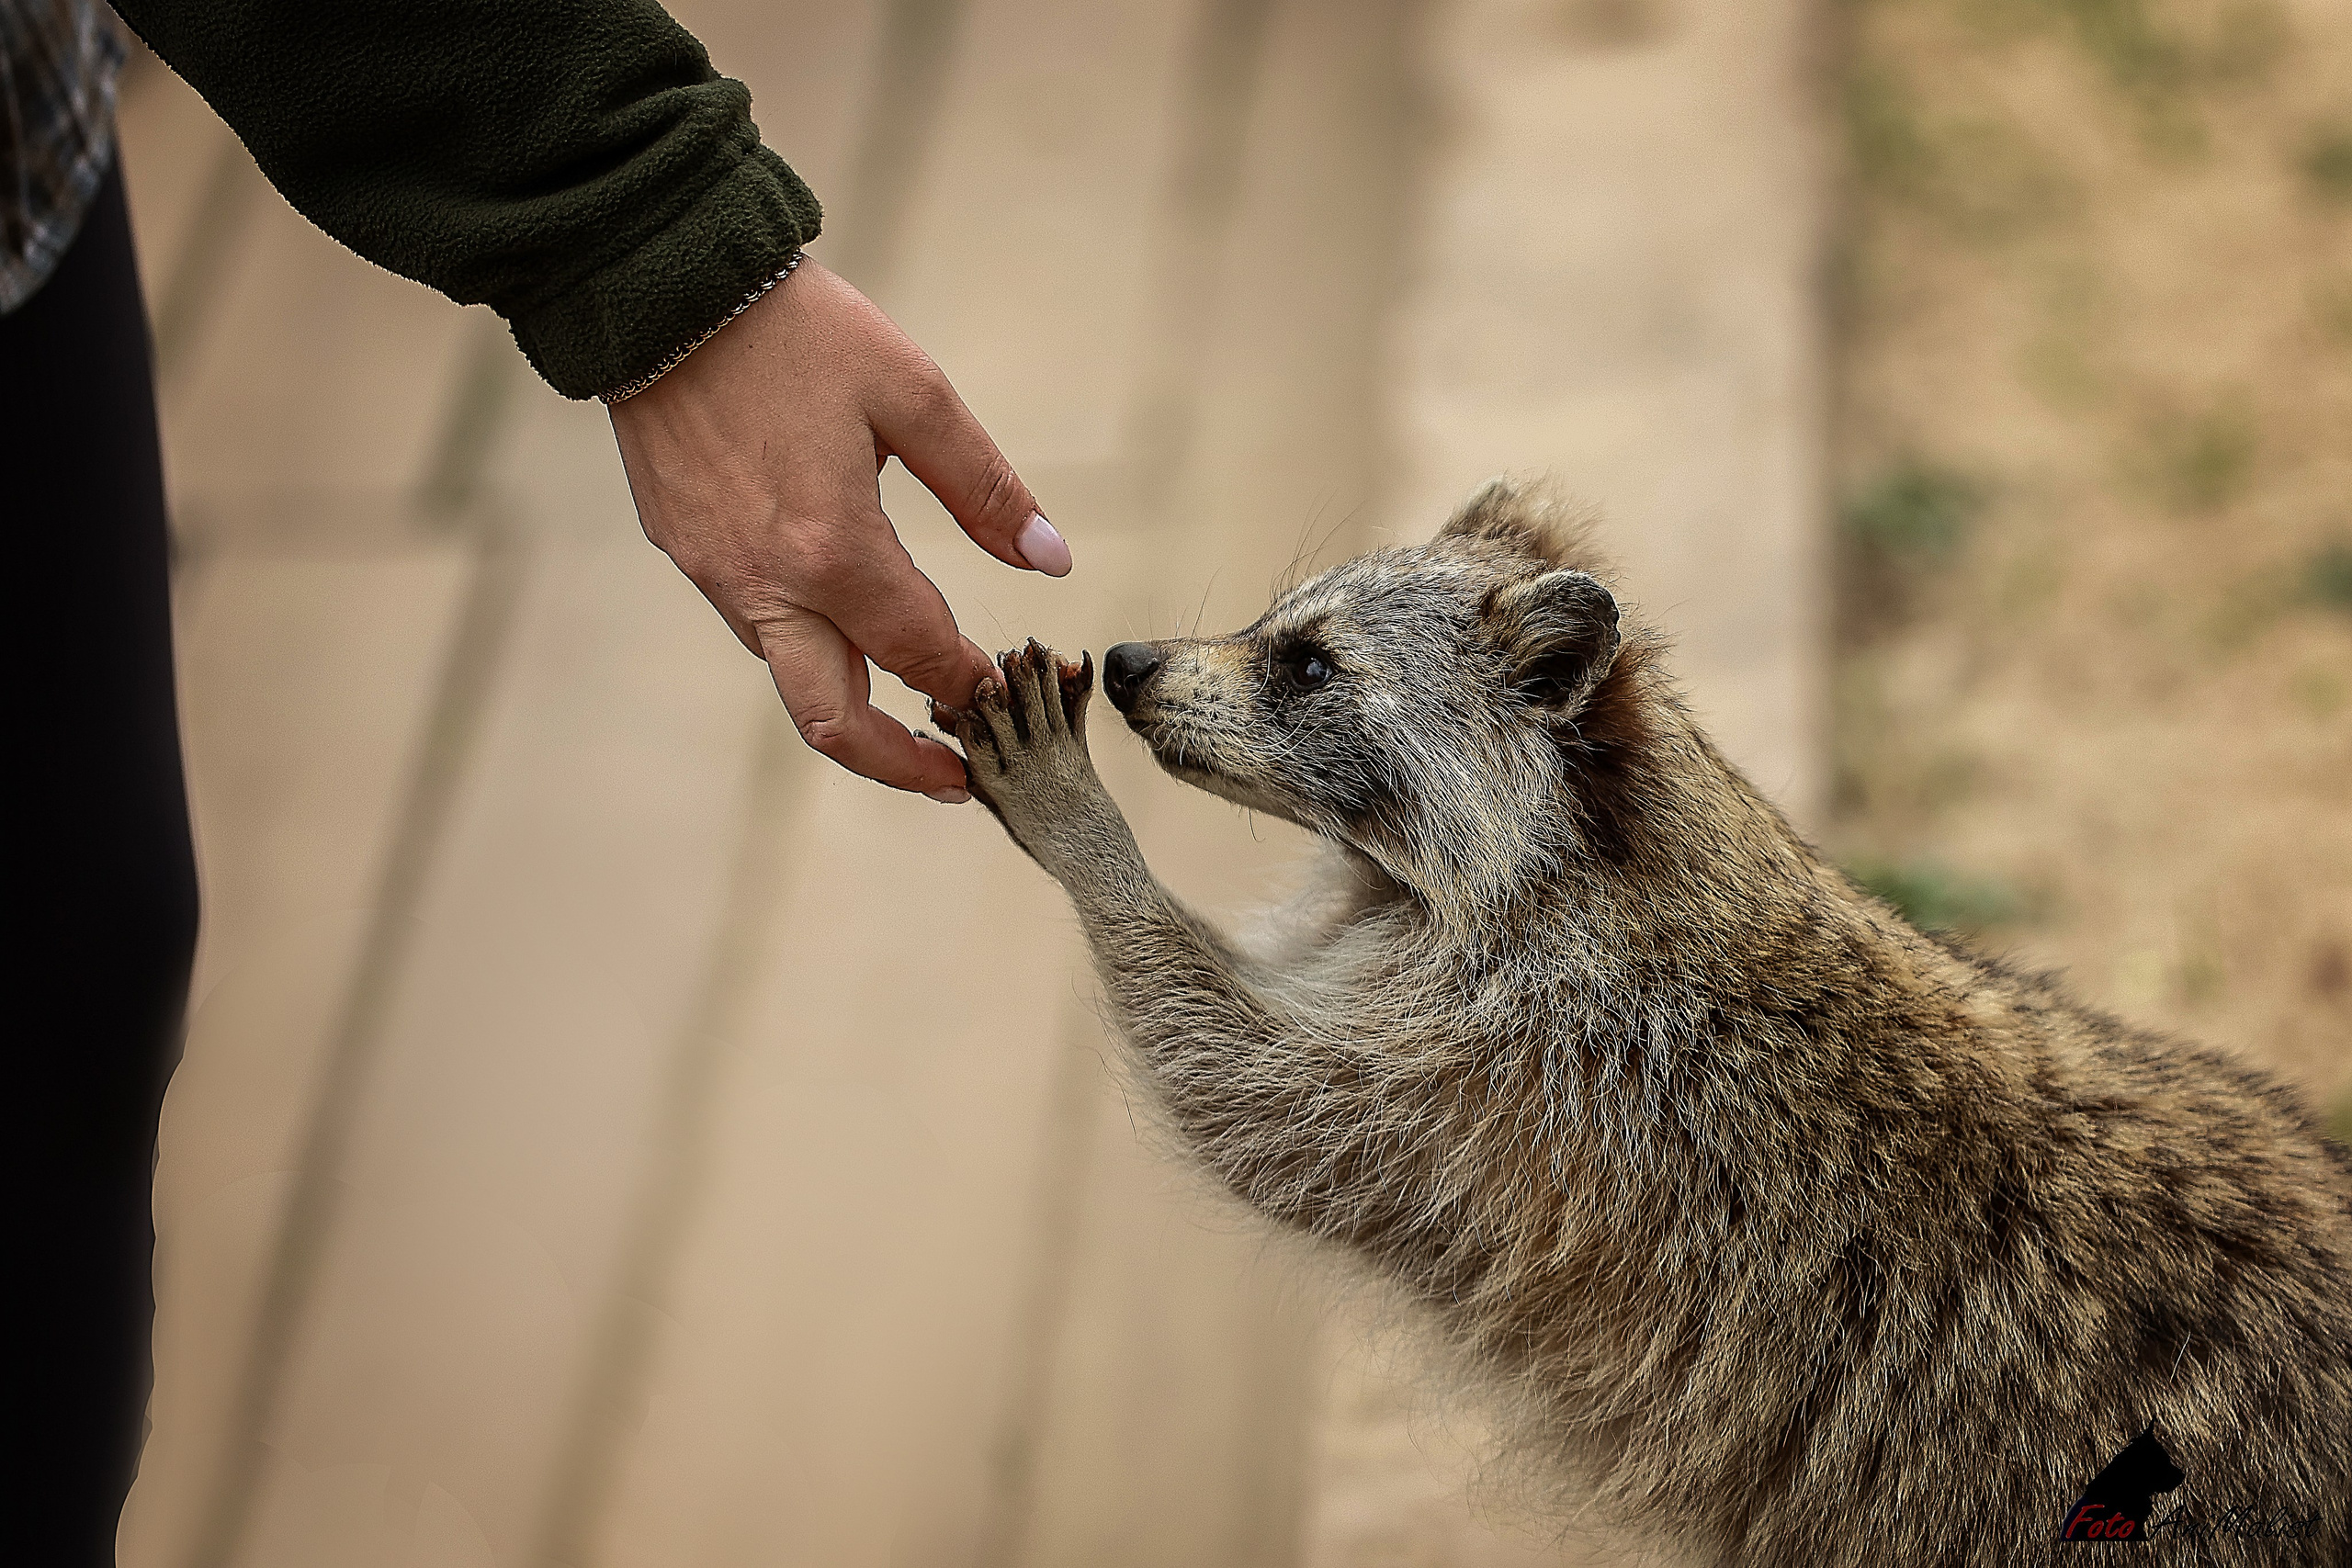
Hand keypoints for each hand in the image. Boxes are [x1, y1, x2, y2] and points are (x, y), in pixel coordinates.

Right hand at [606, 258, 1070, 798]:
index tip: (1005, 690)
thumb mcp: (913, 392)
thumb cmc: (797, 330)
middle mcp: (767, 584)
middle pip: (834, 724)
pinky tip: (847, 625)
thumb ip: (984, 486)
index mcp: (834, 549)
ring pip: (791, 676)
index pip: (920, 655)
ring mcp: (715, 575)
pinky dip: (809, 650)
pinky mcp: (684, 551)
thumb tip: (1052, 561)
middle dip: (901, 767)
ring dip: (854, 706)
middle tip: (958, 783)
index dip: (971, 684)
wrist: (660, 285)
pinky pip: (755, 626)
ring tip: (914, 701)